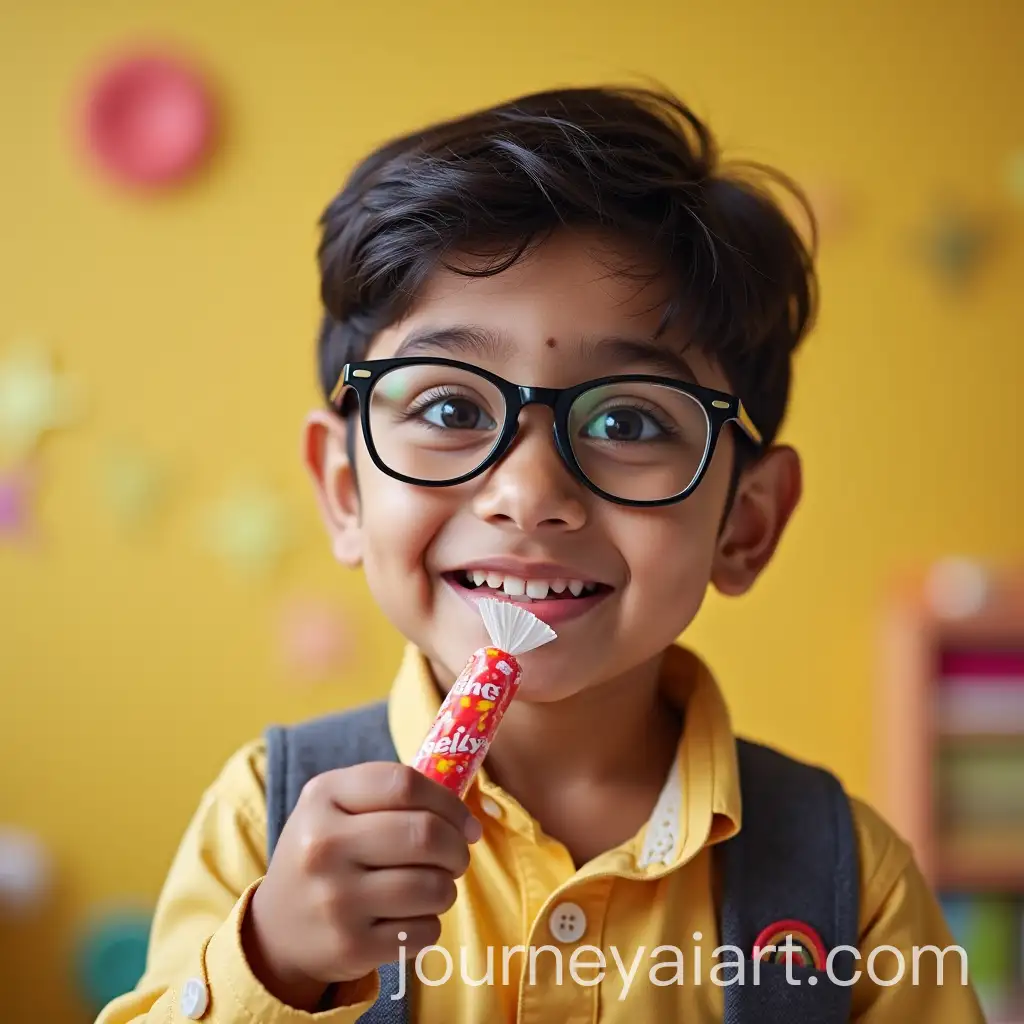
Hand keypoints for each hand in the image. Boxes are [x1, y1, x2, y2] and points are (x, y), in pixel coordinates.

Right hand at [242, 762, 481, 1010]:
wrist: (277, 928)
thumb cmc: (325, 853)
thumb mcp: (336, 806)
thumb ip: (392, 795)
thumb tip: (468, 819)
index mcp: (323, 796)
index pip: (404, 784)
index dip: (449, 802)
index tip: (466, 822)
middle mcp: (323, 845)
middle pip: (424, 834)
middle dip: (457, 848)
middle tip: (457, 857)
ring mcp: (335, 899)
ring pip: (432, 886)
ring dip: (447, 888)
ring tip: (434, 887)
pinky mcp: (350, 946)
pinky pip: (424, 931)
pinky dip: (430, 924)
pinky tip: (411, 918)